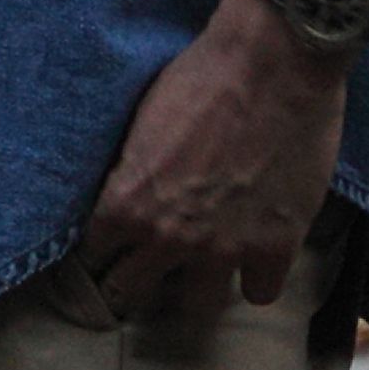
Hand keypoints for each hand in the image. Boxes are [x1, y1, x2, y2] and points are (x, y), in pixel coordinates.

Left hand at [76, 0, 345, 318]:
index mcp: (126, 202)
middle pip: (130, 293)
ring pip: (196, 306)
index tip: (106, 253)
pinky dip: (257, 278)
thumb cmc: (202, 75)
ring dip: (195, 287)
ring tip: (199, 272)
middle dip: (131, 283)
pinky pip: (260, 293)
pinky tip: (255, 261)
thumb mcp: (141, 122)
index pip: (92, 255)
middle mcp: (168, 237)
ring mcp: (224, 250)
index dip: (99, 253)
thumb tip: (128, 192)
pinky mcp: (276, 248)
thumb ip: (132, 173)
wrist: (273, 63)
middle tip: (142, 270)